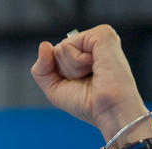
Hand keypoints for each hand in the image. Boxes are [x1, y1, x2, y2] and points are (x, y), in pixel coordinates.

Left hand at [30, 25, 146, 136]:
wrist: (110, 111)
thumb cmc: (89, 104)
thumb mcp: (55, 89)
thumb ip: (41, 69)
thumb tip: (44, 44)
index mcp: (87, 53)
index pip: (56, 56)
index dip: (61, 75)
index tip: (82, 85)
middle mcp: (94, 43)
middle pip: (57, 51)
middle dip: (66, 72)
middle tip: (89, 80)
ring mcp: (99, 37)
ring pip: (62, 47)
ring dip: (73, 69)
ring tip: (94, 75)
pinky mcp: (102, 34)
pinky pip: (69, 44)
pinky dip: (77, 62)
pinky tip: (95, 67)